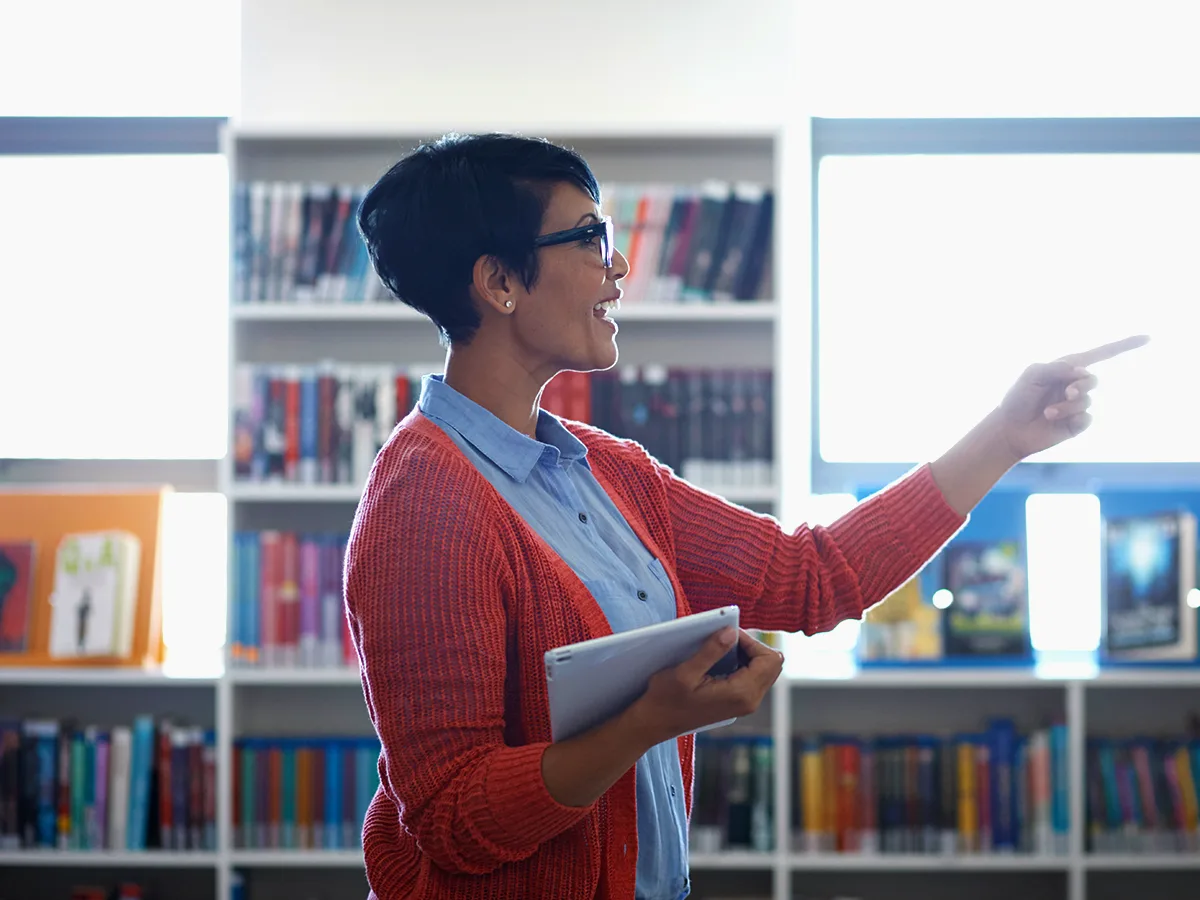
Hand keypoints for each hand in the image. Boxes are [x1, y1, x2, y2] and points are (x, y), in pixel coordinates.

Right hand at [628, 628, 782, 746]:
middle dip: (752, 647)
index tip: (728, 635)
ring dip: (748, 655)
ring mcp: (745, 704)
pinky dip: (743, 665)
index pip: (769, 659)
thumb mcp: (685, 672)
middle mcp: (749, 701)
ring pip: (765, 671)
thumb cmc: (666, 698)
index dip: (752, 642)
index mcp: (741, 693)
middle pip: (773, 665)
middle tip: (725, 640)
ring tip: (722, 649)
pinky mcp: (738, 703)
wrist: (656, 722)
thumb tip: (731, 632)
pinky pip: (754, 678)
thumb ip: (711, 651)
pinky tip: (721, 662)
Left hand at [994, 334, 1150, 461]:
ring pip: (1087, 401)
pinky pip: (1087, 418)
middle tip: (1067, 392)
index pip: (1100, 354)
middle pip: (1093, 380)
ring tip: (1048, 412)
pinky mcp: (1077, 423)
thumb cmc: (1017, 398)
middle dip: (1081, 386)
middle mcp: (1074, 385)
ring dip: (1066, 406)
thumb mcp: (1032, 375)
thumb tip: (1081, 370)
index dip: (1124, 346)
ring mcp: (1077, 405)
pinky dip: (1071, 418)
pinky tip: (1054, 420)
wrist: (1009, 428)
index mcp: (1066, 368)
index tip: (1147, 338)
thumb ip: (1056, 367)